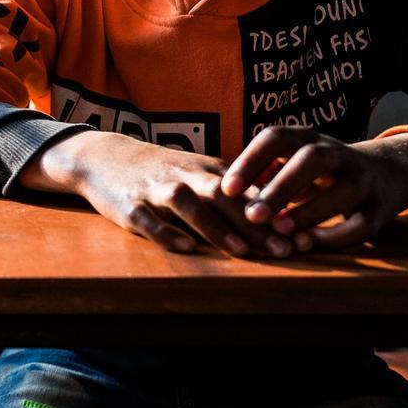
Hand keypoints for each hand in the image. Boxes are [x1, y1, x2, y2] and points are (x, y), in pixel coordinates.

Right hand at [20, 131, 268, 256]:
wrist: (104, 157)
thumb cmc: (162, 172)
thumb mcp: (200, 173)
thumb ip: (235, 190)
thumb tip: (281, 209)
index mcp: (207, 171)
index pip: (246, 194)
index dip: (275, 216)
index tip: (302, 238)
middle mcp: (185, 177)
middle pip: (224, 197)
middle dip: (255, 224)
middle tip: (284, 249)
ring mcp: (155, 189)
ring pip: (188, 204)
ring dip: (216, 227)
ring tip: (241, 250)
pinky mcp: (128, 204)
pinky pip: (147, 218)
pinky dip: (165, 232)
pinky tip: (184, 248)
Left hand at [218, 127, 407, 253]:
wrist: (388, 172)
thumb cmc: (320, 170)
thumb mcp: (292, 160)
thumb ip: (260, 172)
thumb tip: (217, 191)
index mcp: (308, 138)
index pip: (276, 138)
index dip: (250, 161)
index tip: (225, 188)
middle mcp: (337, 153)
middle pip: (311, 160)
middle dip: (281, 187)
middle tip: (251, 214)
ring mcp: (362, 179)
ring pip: (340, 192)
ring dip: (308, 212)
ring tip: (279, 231)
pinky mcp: (380, 209)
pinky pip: (361, 223)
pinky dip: (336, 235)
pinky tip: (310, 245)